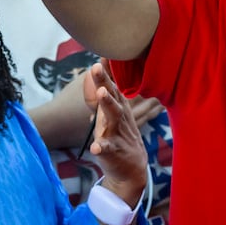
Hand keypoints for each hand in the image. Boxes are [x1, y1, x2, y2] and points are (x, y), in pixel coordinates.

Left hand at [82, 63, 147, 203]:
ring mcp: (117, 133)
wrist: (132, 168)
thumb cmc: (119, 137)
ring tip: (100, 93)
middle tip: (96, 67)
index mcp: (118, 108)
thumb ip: (103, 99)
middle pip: (112, 97)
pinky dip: (101, 147)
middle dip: (105, 81)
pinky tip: (95, 147)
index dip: (106, 72)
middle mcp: (118, 117)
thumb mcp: (111, 115)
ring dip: (107, 104)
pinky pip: (107, 149)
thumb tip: (93, 78)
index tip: (101, 55)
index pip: (111, 87)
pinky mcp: (113, 152)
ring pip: (112, 117)